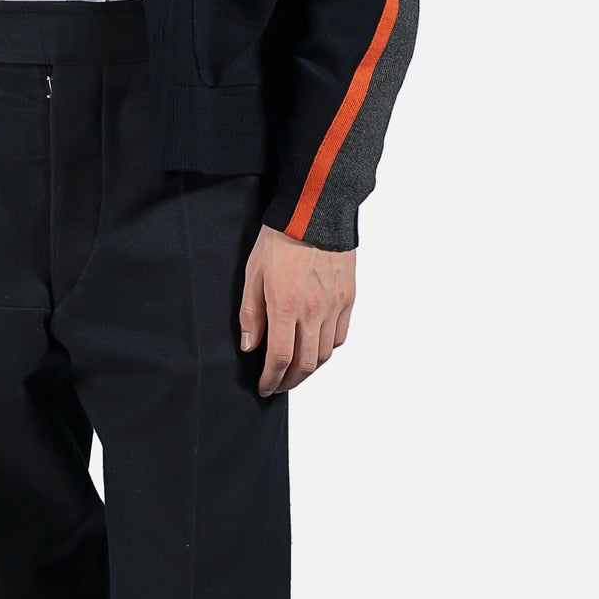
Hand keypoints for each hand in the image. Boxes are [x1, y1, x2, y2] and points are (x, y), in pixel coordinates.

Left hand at [239, 225, 355, 394]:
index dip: (271, 379)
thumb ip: (251, 313)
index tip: (264, 387)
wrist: (316, 212)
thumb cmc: (280, 239)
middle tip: (278, 385)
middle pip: (305, 364)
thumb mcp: (253, 273)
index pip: (280, 359)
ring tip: (295, 370)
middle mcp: (313, 311)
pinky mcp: (348, 298)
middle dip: (290, 382)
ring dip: (309, 369)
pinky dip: (327, 349)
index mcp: (285, 306)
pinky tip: (315, 347)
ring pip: (324, 354)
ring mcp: (334, 306)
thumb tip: (250, 347)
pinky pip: (340, 336)